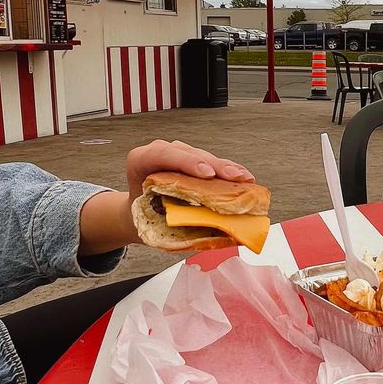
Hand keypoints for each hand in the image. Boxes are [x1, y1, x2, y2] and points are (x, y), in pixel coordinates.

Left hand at [79, 140, 253, 255]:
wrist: (136, 213)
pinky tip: (245, 180)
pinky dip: (228, 172)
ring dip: (226, 169)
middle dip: (214, 166)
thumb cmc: (142, 217)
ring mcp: (178, 154)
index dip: (187, 162)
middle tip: (234, 177)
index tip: (207, 174)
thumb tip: (204, 230)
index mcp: (140, 161)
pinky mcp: (193, 160)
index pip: (162, 155)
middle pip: (189, 154)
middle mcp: (160, 152)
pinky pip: (212, 163)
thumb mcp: (149, 221)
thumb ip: (172, 222)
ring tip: (245, 180)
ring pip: (204, 157)